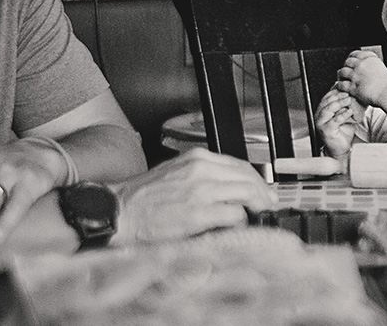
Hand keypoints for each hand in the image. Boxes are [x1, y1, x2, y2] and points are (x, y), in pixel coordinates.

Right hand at [111, 148, 276, 244]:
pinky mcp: (197, 214)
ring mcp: (200, 191)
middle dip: (262, 193)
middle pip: (247, 177)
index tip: (262, 191)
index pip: (239, 164)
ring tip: (257, 216)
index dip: (255, 180)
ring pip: (246, 193)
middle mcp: (200, 169)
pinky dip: (240, 222)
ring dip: (256, 206)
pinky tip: (235, 227)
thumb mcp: (176, 173)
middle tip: (266, 206)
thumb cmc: (144, 198)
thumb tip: (227, 189)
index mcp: (195, 159)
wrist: (120, 212)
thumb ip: (202, 176)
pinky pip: (233, 215)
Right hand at [314, 87, 362, 157]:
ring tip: (349, 100)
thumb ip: (344, 107)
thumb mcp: (344, 116)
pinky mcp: (326, 130)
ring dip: (340, 103)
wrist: (341, 149)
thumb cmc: (342, 133)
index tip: (344, 89)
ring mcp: (321, 123)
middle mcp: (319, 116)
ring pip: (329, 109)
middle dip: (338, 96)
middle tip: (348, 94)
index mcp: (321, 112)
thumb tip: (351, 95)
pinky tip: (350, 111)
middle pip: (326, 102)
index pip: (326, 98)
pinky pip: (335, 120)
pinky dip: (343, 114)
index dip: (335, 92)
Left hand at [333, 49, 386, 106]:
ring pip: (343, 71)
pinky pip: (342, 84)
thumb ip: (374, 67)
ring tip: (341, 77)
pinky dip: (339, 85)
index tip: (350, 60)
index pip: (356, 54)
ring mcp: (356, 76)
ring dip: (341, 74)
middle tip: (345, 70)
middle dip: (345, 65)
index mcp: (370, 59)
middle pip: (348, 62)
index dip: (351, 57)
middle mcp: (362, 65)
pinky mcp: (353, 87)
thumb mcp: (383, 69)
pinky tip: (339, 86)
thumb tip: (372, 68)